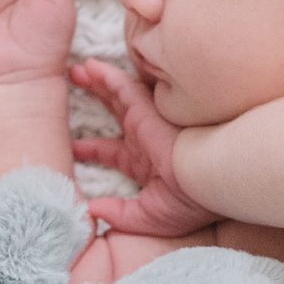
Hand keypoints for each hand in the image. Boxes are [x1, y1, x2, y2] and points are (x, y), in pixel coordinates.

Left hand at [71, 59, 220, 236]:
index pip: (114, 153)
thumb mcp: (150, 217)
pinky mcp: (146, 110)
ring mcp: (146, 122)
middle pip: (116, 113)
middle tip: (75, 83)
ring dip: (98, 83)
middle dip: (97, 99)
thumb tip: (93, 210)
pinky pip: (122, 87)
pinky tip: (90, 67)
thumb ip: (122, 215)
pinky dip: (106, 76)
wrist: (209, 182)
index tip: (74, 149)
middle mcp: (145, 139)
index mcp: (146, 164)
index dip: (93, 149)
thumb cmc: (190, 203)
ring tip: (77, 70)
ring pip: (118, 96)